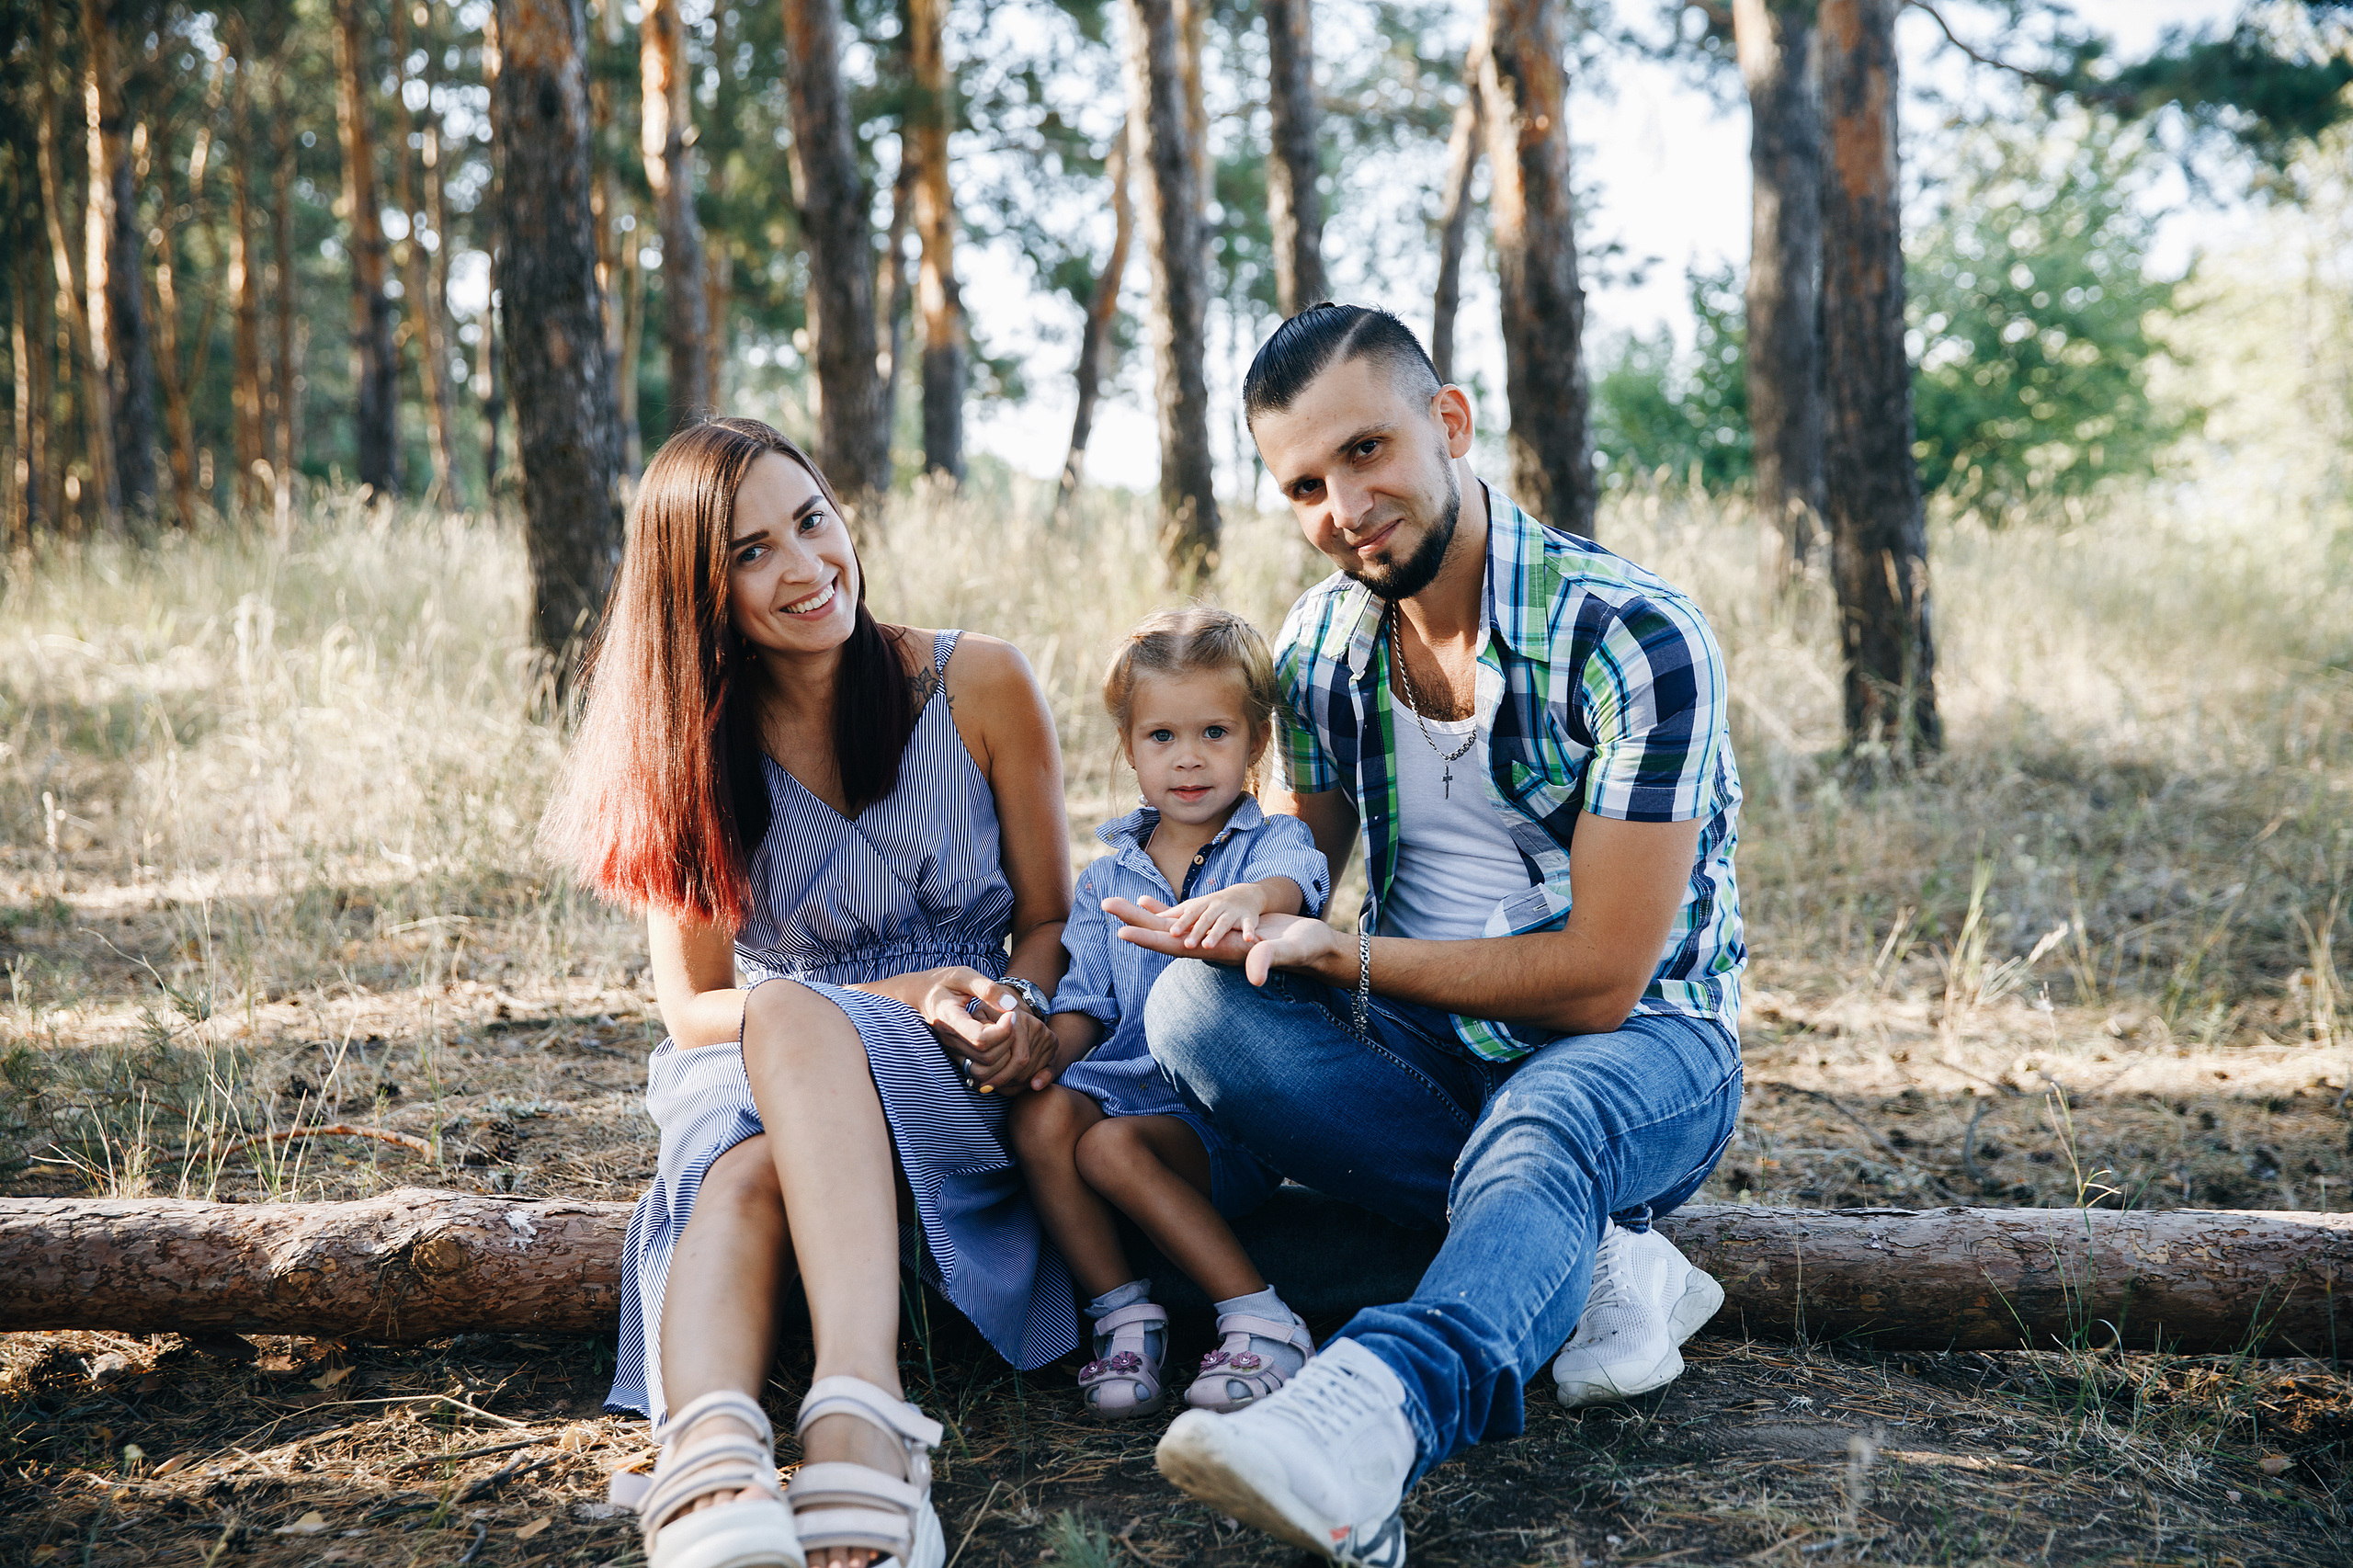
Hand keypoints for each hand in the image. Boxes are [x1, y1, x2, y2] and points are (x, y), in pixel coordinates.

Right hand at [918, 968, 1053, 1093]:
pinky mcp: (956, 1057)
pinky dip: (997, 1060)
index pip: (981, 1039)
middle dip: (1007, 1040)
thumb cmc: (943, 982)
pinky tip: (1000, 1039)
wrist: (919, 996)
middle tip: (1012, 1019)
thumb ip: (987, 988)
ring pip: (985, 1069)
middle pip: (987, 1057)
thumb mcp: (963, 975)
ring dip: (1004, 1052)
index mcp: (949, 1019)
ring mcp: (952, 1052)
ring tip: (1007, 1029)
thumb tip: (1011, 1005)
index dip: (1003, 1030)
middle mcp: (949, 1041)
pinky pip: (980, 1070)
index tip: (1011, 1013)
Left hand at [1109, 898, 1348, 986]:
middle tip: (1105, 902)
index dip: (1150, 940)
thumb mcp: (1288, 952)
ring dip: (1145, 916)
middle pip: (1166, 935)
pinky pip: (1186, 919)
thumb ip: (1269, 960)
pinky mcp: (1222, 930)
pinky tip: (1151, 903)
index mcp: (1220, 952)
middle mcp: (1211, 947)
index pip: (1177, 947)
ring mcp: (1215, 939)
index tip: (1121, 933)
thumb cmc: (1304, 949)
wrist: (1316, 948)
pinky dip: (1167, 910)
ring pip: (1171, 927)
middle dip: (1135, 921)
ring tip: (1118, 902)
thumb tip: (1254, 974)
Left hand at [1163, 882, 1270, 949]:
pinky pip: (1249, 925)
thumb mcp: (1192, 906)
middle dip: (1196, 931)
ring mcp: (1232, 913)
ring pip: (1223, 923)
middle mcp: (1215, 908)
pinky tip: (1248, 940)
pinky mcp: (1248, 918)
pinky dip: (1249, 932)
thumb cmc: (1212, 905)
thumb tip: (1139, 905)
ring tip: (1207, 947)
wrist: (1245, 895)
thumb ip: (1169, 912)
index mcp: (1200, 906)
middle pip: (1205, 919)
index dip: (1181, 923)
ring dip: (1216, 934)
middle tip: (1187, 945)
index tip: (1172, 933)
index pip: (1189, 914)